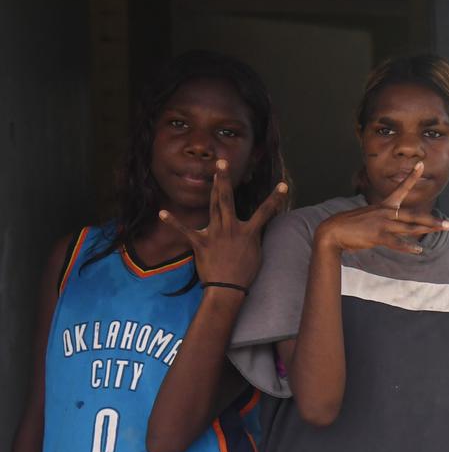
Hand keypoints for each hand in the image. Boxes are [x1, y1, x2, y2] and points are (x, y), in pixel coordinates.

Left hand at [158, 159, 288, 288]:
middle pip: (228, 199)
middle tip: (222, 162)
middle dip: (225, 179)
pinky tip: (162, 213)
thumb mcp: (256, 253)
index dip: (276, 198)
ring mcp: (215, 234)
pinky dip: (173, 222)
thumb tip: (254, 227)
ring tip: (212, 174)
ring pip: (214, 206)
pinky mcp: (200, 243)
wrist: (227, 288)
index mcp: (248, 231)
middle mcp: (231, 228)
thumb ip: (254, 236)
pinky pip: (185, 230)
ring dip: (212, 188)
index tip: (283, 184)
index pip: (266, 211)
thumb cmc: (244, 274)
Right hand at [314, 162, 448, 254]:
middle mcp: (386, 212)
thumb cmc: (350, 225)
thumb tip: (391, 224)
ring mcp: (383, 223)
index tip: (421, 164)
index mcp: (384, 206)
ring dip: (428, 230)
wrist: (332, 231)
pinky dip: (408, 247)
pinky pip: (397, 242)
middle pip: (414, 216)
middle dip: (432, 221)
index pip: (401, 188)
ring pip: (410, 227)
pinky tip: (419, 250)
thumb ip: (383, 220)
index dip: (412, 176)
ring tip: (443, 230)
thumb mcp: (368, 217)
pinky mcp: (378, 235)